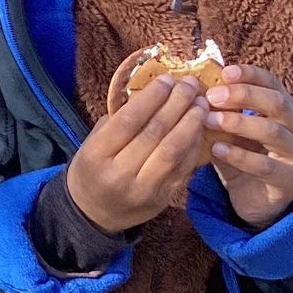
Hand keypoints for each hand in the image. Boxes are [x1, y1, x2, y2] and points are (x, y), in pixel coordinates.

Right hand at [66, 74, 210, 233]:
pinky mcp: (162, 199)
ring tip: (201, 103)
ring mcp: (143, 189)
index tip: (167, 79)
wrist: (93, 214)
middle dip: (176, 103)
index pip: (128, 121)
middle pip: (154, 132)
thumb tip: (153, 94)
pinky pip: (184, 167)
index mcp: (96, 156)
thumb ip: (118, 122)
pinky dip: (194, 144)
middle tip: (190, 84)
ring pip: (173, 150)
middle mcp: (119, 174)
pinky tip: (199, 127)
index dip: (152, 97)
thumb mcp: (92, 144)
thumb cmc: (93, 169)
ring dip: (191, 122)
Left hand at [202, 64, 292, 229]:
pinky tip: (216, 149)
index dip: (250, 75)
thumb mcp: (234, 132)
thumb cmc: (245, 159)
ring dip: (238, 123)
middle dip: (244, 95)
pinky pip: (265, 166)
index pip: (274, 84)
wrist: (257, 201)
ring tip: (208, 120)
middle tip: (213, 95)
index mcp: (289, 110)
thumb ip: (223, 111)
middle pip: (277, 103)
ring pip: (273, 132)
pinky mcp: (292, 180)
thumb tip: (195, 88)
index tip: (224, 71)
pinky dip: (239, 155)